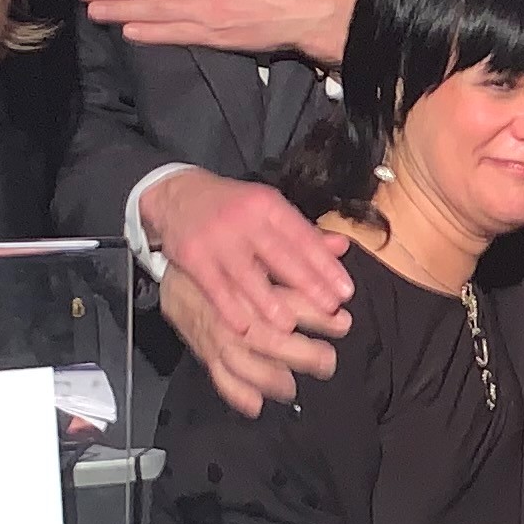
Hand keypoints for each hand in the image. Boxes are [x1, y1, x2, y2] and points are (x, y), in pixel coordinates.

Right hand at [146, 172, 348, 416]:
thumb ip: (304, 232)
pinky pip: (214, 288)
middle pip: (280, 256)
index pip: (303, 237)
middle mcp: (244, 221)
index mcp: (268, 206)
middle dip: (307, 285)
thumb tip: (343, 246)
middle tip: (330, 310)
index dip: (326, 266)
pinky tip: (244, 328)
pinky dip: (229, 309)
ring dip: (269, 303)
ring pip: (247, 276)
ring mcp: (217, 240)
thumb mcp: (268, 210)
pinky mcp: (193, 258)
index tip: (345, 292)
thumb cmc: (233, 208)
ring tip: (290, 327)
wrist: (178, 195)